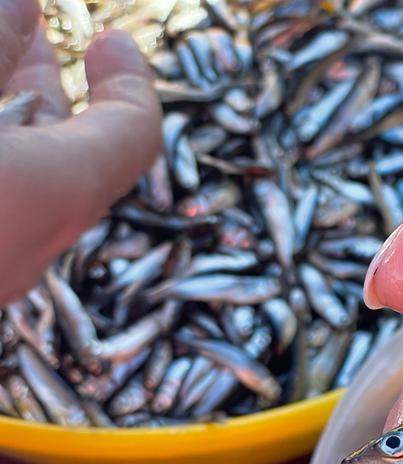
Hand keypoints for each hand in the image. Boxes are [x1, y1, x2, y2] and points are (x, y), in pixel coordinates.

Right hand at [0, 0, 159, 303]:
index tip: (112, 42)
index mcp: (56, 192)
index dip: (129, 81)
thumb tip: (20, 4)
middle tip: (26, 26)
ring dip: (9, 115)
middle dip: (46, 83)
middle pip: (70, 154)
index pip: (132, 134)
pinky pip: (0, 208)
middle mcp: (35, 244)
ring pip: (25, 181)